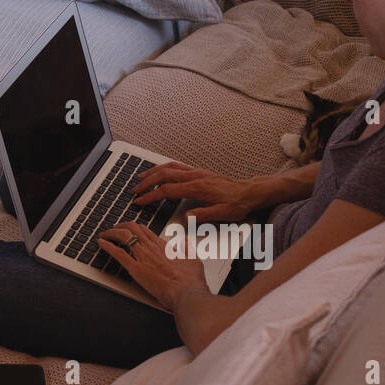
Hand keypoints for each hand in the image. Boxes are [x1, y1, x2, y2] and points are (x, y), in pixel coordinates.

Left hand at [97, 222, 208, 311]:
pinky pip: (118, 253)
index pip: (144, 230)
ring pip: (123, 236)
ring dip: (111, 233)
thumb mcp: (194, 259)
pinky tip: (101, 243)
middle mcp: (151, 248)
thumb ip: (187, 247)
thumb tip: (184, 240)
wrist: (187, 293)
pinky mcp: (136, 269)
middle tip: (113, 229)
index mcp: (163, 246)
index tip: (128, 228)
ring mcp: (142, 257)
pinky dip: (107, 246)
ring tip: (105, 234)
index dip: (134, 227)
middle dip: (120, 226)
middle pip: (132, 228)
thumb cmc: (190, 281)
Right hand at [129, 161, 259, 223]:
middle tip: (135, 191)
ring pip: (169, 167)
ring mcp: (196, 172)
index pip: (168, 190)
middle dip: (147, 182)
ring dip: (153, 172)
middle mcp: (195, 176)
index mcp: (198, 187)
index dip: (152, 196)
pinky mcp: (198, 172)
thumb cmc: (237, 203)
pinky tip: (159, 172)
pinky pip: (176, 166)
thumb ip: (203, 215)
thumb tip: (186, 218)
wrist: (249, 192)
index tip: (140, 201)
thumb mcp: (223, 214)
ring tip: (141, 178)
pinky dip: (163, 168)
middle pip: (164, 175)